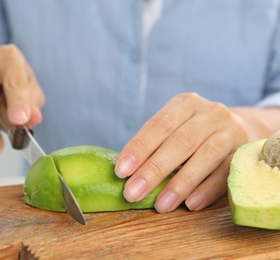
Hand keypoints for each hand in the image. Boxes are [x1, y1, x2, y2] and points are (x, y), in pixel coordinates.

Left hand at [115, 92, 251, 212]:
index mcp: (185, 104)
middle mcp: (210, 113)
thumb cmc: (192, 132)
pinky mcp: (243, 154)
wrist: (237, 129)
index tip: (121, 171)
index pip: (158, 125)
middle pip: (180, 142)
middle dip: (153, 170)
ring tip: (161, 205)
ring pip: (205, 156)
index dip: (139, 148)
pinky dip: (206, 190)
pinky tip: (190, 204)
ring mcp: (230, 132)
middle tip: (133, 193)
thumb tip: (126, 174)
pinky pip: (225, 173)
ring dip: (180, 184)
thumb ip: (154, 145)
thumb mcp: (174, 128)